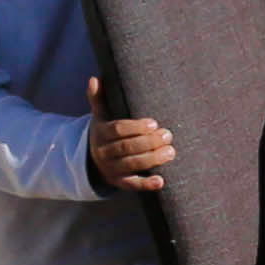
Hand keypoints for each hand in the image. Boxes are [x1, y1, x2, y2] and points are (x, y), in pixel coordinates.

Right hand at [87, 78, 172, 194]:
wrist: (94, 160)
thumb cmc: (105, 132)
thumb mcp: (100, 116)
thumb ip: (99, 99)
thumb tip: (93, 79)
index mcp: (100, 133)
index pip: (117, 130)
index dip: (135, 127)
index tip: (153, 124)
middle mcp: (103, 152)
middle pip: (126, 147)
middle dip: (148, 142)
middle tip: (168, 135)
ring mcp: (111, 169)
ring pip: (131, 165)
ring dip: (152, 159)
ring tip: (170, 152)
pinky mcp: (119, 182)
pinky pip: (133, 185)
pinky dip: (146, 184)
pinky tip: (161, 181)